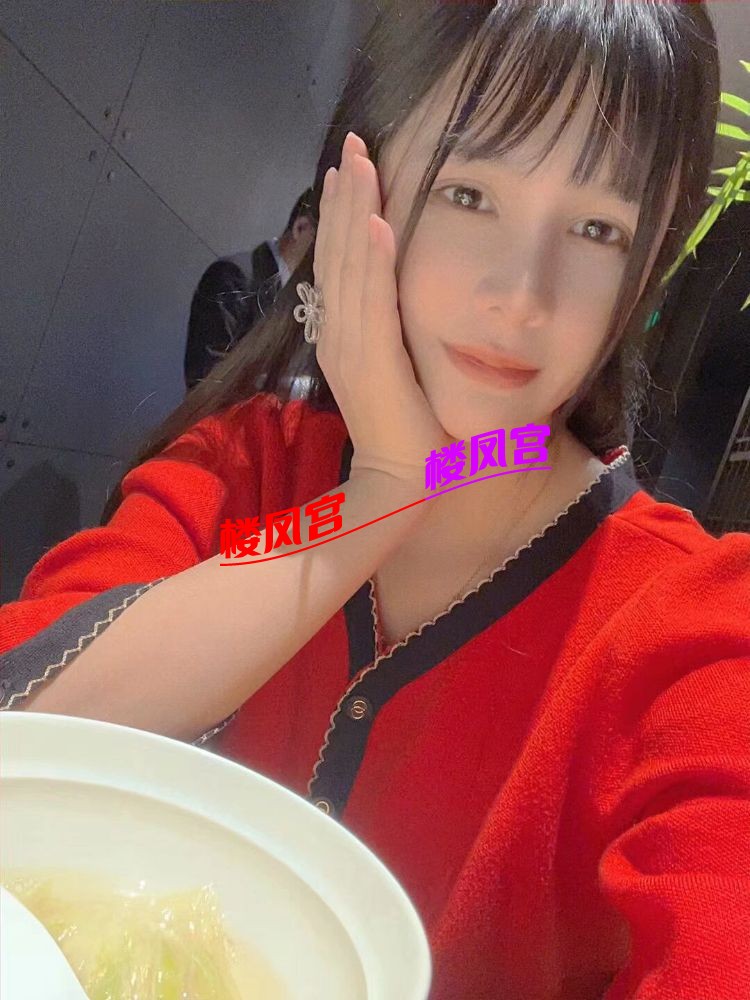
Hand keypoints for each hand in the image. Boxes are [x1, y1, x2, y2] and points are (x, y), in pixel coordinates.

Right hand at [313, 131, 450, 495]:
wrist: (400, 481)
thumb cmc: (410, 436)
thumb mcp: (399, 373)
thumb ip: (395, 338)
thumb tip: (405, 308)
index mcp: (344, 335)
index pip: (340, 263)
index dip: (342, 213)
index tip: (348, 170)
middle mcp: (339, 332)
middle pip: (337, 251)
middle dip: (344, 194)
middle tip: (352, 143)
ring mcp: (350, 344)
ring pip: (349, 264)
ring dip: (354, 209)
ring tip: (358, 160)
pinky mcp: (372, 358)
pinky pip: (371, 299)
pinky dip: (370, 257)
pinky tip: (373, 218)